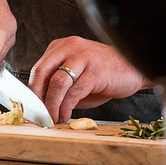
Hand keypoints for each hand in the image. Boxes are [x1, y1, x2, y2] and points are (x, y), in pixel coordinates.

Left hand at [28, 36, 151, 122]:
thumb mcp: (76, 78)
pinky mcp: (95, 70)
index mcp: (61, 46)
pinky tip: (66, 115)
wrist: (135, 70)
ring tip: (53, 118)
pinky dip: (66, 107)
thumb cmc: (104, 75)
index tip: (30, 108)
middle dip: (38, 97)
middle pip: (42, 72)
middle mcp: (70, 47)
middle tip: (39, 114)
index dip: (32, 91)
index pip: (38, 68)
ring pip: (57, 83)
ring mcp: (83, 57)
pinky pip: (74, 92)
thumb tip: (41, 105)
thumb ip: (58, 86)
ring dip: (52, 105)